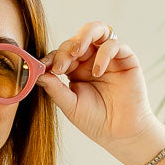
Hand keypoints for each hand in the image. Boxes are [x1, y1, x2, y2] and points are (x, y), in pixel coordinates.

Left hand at [36, 21, 164, 164]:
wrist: (120, 133)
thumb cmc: (95, 121)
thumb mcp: (70, 106)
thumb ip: (55, 89)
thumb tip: (38, 74)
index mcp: (76, 70)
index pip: (61, 54)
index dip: (52, 57)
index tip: (43, 67)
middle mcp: (91, 60)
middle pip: (76, 40)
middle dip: (65, 49)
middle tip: (60, 65)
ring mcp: (108, 57)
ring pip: (97, 30)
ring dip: (84, 36)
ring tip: (76, 51)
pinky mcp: (126, 58)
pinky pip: (114, 44)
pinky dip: (104, 53)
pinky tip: (97, 72)